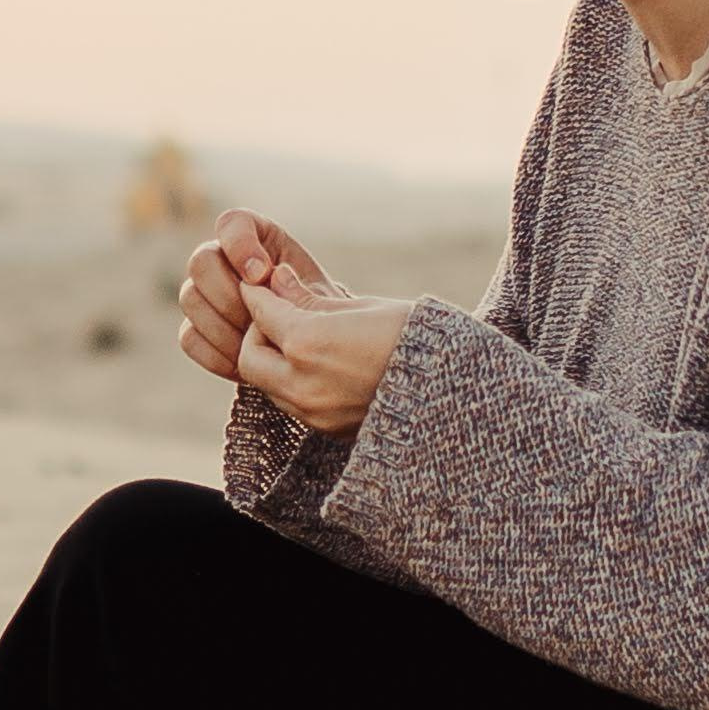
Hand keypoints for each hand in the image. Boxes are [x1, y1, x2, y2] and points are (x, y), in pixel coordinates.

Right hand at [177, 208, 356, 382]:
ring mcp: (205, 295)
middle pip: (201, 261)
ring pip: (190, 299)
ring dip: (224, 327)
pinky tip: (244, 366)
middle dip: (230, 295)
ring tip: (256, 345)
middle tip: (260, 320)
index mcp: (259, 240)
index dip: (240, 246)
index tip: (262, 275)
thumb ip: (301, 288)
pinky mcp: (197, 329)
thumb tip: (270, 277)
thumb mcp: (325, 303)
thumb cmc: (323, 322)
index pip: (232, 223)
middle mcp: (224, 261)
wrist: (313, 357)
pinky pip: (189, 338)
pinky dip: (216, 354)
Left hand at [236, 266, 416, 436]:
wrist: (458, 390)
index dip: (257, 294)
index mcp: (310, 343)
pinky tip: (318, 366)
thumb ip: (310, 299)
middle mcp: (303, 383)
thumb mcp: (363, 308)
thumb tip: (275, 279)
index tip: (259, 285)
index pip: (262, 313)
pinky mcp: (326, 430)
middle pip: (249, 357)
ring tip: (300, 342)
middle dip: (257, 334)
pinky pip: (290, 404)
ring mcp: (313, 413)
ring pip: (266, 386)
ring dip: (272, 362)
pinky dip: (291, 383)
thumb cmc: (417, 338)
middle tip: (277, 317)